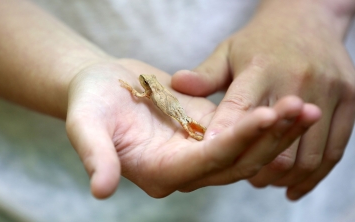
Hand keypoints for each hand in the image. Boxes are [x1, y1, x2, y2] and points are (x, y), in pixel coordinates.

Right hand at [65, 59, 319, 198]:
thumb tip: (100, 190)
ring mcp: (200, 152)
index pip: (207, 162)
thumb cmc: (89, 103)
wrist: (103, 85)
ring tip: (305, 106)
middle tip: (302, 108)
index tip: (265, 113)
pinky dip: (266, 120)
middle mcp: (185, 170)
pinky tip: (289, 101)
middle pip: (237, 162)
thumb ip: (95, 157)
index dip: (236, 141)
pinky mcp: (209, 132)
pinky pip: (243, 131)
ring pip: (248, 151)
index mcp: (160, 173)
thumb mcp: (85, 126)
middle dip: (270, 138)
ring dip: (277, 131)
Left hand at [172, 1, 354, 199]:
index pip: (240, 108)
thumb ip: (205, 74)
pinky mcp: (350, 102)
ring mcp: (329, 92)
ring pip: (308, 154)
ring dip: (284, 177)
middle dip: (256, 166)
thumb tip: (177, 85)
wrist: (308, 17)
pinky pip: (334, 151)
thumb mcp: (229, 51)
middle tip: (241, 177)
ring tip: (266, 182)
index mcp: (262, 67)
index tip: (210, 157)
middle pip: (277, 140)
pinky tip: (294, 187)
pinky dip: (313, 176)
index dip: (225, 135)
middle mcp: (298, 80)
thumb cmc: (261, 40)